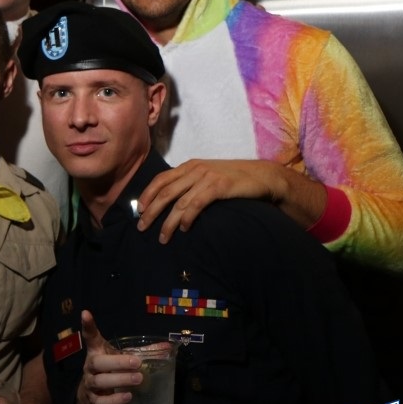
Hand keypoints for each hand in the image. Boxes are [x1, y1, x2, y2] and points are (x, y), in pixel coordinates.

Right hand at [75, 310, 142, 403]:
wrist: (91, 398)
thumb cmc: (109, 371)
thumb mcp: (121, 358)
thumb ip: (142, 352)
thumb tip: (167, 347)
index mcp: (97, 351)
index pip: (91, 337)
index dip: (88, 325)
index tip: (86, 313)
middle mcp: (90, 366)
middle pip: (98, 362)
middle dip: (118, 362)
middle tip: (137, 363)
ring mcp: (90, 384)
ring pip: (100, 381)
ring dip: (120, 380)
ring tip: (138, 379)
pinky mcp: (93, 401)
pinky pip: (102, 402)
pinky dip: (115, 400)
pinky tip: (128, 397)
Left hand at [136, 159, 325, 241]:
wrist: (263, 176)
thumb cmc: (234, 179)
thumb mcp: (208, 176)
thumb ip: (191, 184)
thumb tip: (172, 202)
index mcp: (190, 166)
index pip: (161, 179)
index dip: (147, 195)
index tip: (139, 211)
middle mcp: (195, 169)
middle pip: (165, 191)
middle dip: (151, 211)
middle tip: (142, 227)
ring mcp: (207, 177)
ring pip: (179, 202)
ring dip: (168, 222)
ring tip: (163, 237)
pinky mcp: (219, 186)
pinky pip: (196, 204)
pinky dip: (187, 217)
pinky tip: (183, 228)